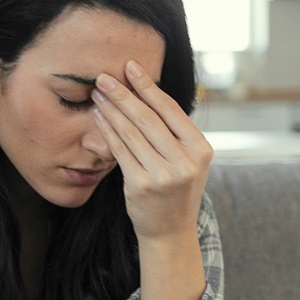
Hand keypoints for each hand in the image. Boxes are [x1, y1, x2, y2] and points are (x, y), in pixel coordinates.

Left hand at [91, 61, 212, 243]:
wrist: (170, 232)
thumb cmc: (175, 191)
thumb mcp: (188, 161)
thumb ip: (175, 134)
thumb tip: (146, 94)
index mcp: (201, 149)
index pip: (171, 110)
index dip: (148, 86)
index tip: (131, 67)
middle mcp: (186, 161)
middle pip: (148, 118)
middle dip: (123, 94)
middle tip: (104, 76)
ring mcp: (164, 174)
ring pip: (131, 133)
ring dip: (111, 110)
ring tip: (98, 94)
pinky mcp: (142, 185)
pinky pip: (120, 151)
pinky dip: (107, 131)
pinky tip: (99, 117)